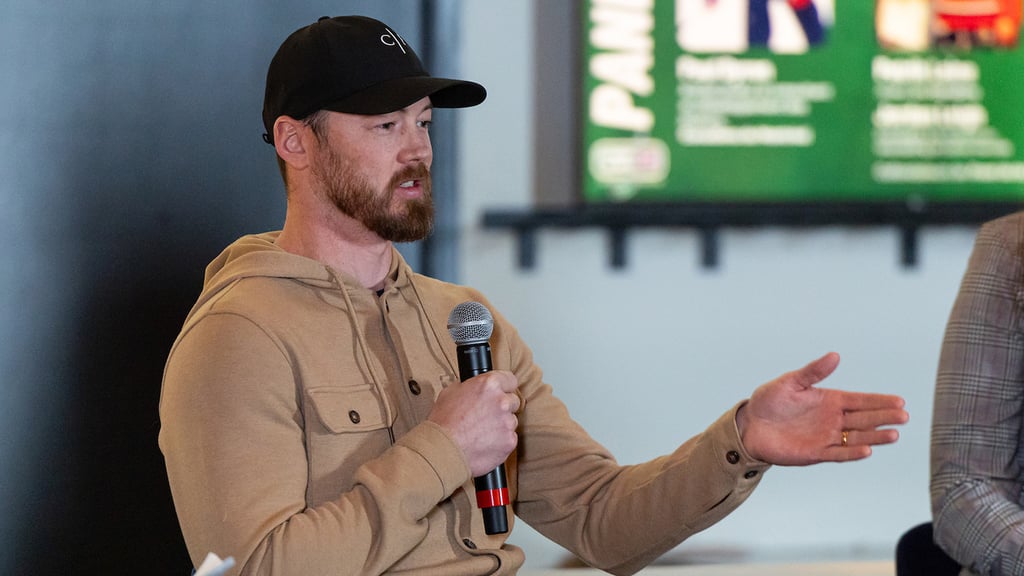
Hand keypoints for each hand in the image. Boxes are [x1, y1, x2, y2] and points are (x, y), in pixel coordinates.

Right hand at [428, 370, 520, 476]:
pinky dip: (500, 442)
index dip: (504, 387)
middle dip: (502, 408)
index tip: (501, 392)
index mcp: (489, 384)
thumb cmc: (443, 422)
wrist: (443, 449)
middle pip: (513, 401)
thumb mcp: (451, 392)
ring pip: (511, 421)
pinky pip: (510, 439)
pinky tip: (485, 443)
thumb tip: (475, 387)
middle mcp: (502, 401)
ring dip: (501, 426)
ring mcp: (508, 422)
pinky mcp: (509, 441)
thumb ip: (470, 387)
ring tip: (481, 432)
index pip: (510, 380)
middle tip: (486, 416)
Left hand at [736, 352, 907, 464]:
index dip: (879, 401)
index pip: (860, 400)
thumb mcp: (791, 382)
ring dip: (875, 437)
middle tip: (904, 416)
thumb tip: (835, 355)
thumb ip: (813, 371)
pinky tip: (867, 450)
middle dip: (884, 417)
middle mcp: (832, 419)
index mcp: (829, 400)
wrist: (749, 425)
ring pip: (857, 438)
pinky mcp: (815, 453)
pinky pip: (838, 454)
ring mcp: (826, 437)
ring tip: (894, 434)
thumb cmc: (769, 401)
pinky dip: (852, 453)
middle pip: (864, 418)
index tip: (900, 401)